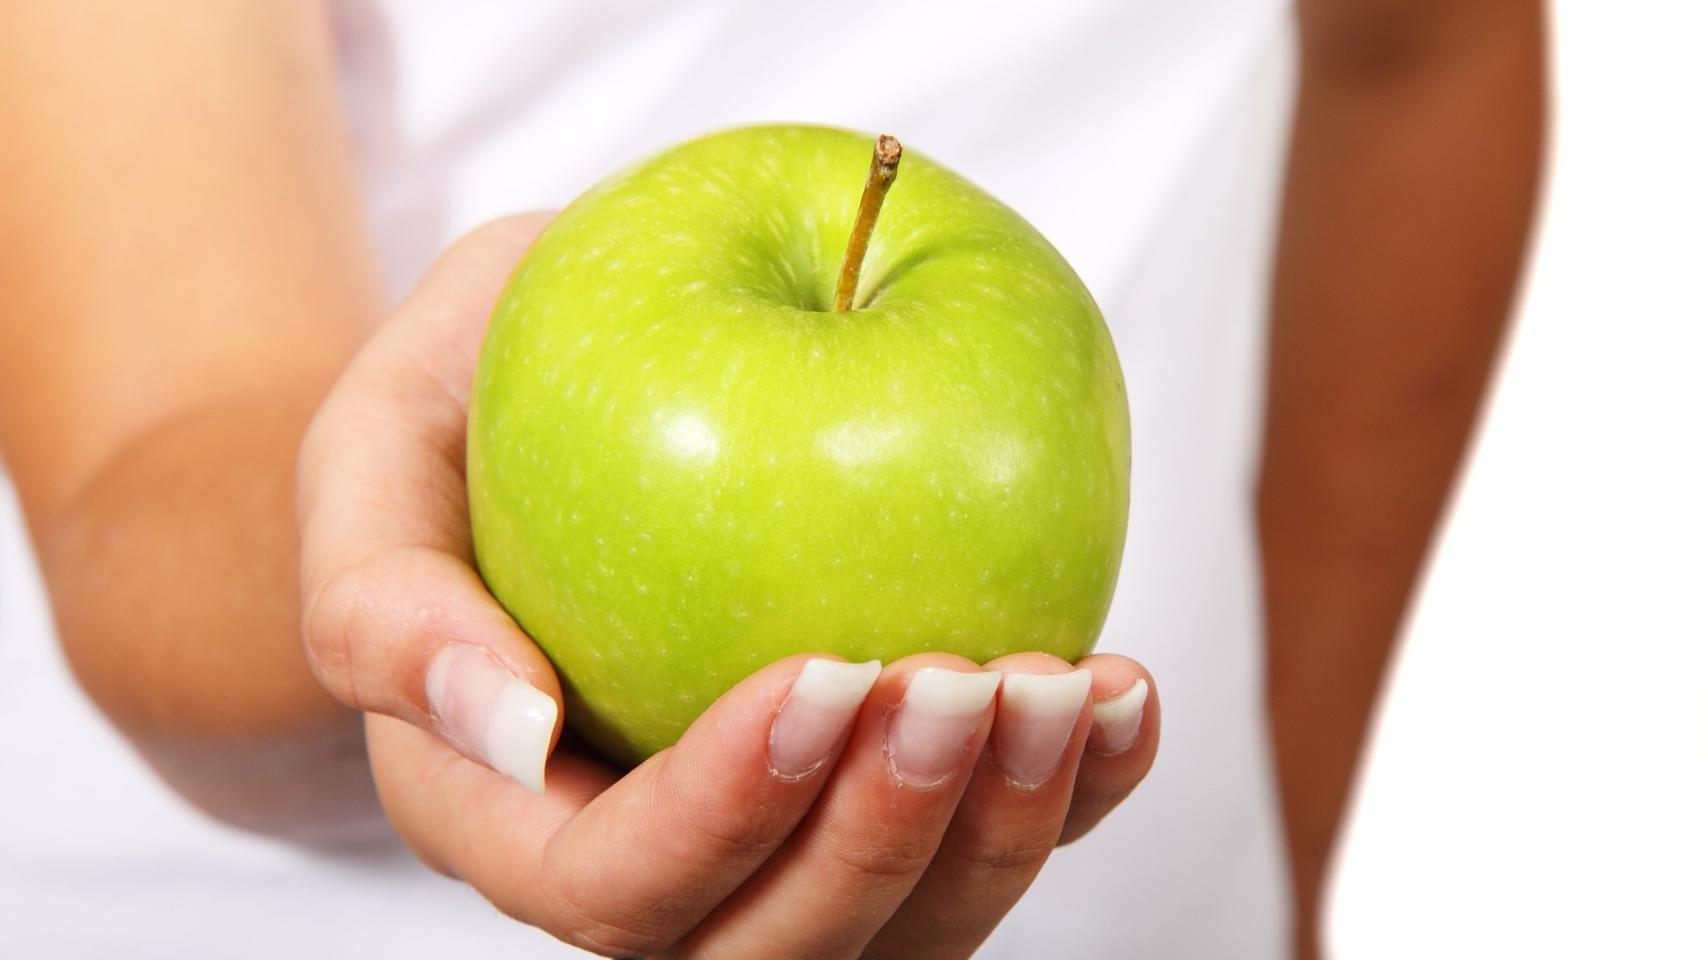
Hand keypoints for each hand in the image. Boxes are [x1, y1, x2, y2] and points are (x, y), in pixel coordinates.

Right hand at [296, 214, 1160, 957]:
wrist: (535, 410)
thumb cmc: (445, 427)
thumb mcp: (370, 458)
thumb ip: (385, 599)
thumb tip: (506, 728)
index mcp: (507, 815)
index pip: (617, 888)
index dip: (727, 815)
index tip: (823, 673)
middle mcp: (653, 859)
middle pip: (775, 944)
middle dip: (885, 838)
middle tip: (960, 679)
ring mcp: (778, 834)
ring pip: (902, 927)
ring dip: (999, 832)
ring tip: (1064, 690)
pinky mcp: (879, 781)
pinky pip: (987, 837)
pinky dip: (1076, 793)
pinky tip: (1118, 695)